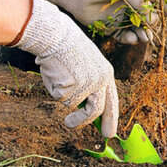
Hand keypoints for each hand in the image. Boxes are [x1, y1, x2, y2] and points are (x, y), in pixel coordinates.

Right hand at [13, 0, 118, 136]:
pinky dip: (54, 89)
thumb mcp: (86, 66)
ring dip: (63, 98)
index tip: (110, 132)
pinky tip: (55, 73)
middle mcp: (100, 80)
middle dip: (86, 123)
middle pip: (97, 110)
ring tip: (58, 81)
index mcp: (106, 74)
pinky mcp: (72, 86)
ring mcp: (87, 84)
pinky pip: (60, 97)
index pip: (112, 101)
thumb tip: (86, 110)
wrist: (57, 35)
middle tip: (73, 128)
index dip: (111, 118)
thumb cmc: (68, 49)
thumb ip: (89, 86)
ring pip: (73, 105)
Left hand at [20, 0, 154, 44]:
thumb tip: (152, 15)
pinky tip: (132, 38)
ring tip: (145, 37)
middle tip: (157, 31)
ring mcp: (121, 17)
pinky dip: (130, 39)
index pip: (155, 1)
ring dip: (144, 34)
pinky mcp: (110, 28)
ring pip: (138, 29)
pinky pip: (124, 36)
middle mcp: (130, 5)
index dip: (165, 9)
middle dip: (154, 26)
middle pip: (148, 18)